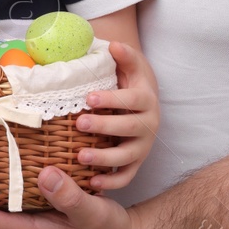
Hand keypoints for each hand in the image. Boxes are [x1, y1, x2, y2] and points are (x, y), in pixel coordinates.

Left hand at [77, 39, 159, 190]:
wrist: (143, 101)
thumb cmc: (129, 80)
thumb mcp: (131, 64)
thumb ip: (124, 55)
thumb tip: (113, 45)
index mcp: (146, 99)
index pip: (132, 99)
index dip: (112, 99)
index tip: (89, 97)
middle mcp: (149, 124)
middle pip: (129, 127)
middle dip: (104, 126)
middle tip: (79, 123)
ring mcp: (143, 146)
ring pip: (128, 156)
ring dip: (105, 158)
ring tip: (81, 156)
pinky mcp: (137, 162)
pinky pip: (127, 176)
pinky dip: (112, 182)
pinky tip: (92, 183)